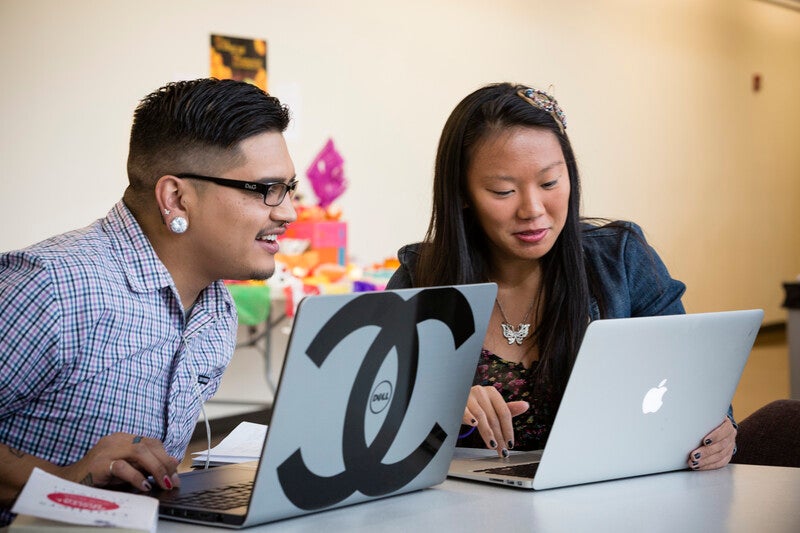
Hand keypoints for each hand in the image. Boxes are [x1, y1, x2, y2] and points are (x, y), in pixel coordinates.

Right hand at [60, 433, 180, 491]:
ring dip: (155, 467)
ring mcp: (107, 450)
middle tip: (172, 480)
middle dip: (164, 463)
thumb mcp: (125, 468)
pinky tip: (144, 486)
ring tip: (163, 482)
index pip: (151, 442)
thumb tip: (170, 467)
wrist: (67, 482)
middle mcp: (116, 440)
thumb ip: (143, 465)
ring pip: (139, 451)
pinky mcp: (98, 464)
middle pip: (148, 445)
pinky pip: (122, 467)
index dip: (165, 456)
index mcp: (124, 439)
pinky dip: (136, 477)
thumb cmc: (98, 476)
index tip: (175, 472)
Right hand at [463, 385, 528, 456]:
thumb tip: (525, 405)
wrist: (454, 399)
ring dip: (488, 433)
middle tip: (502, 451)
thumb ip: (508, 409)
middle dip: (499, 436)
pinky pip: (465, 411)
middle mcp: (481, 392)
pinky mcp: (458, 401)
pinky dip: (470, 417)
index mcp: (492, 393)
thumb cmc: (476, 405)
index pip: (504, 413)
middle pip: (494, 418)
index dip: (508, 430)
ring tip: (492, 445)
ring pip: (481, 417)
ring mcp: (469, 396)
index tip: (510, 444)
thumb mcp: (491, 407)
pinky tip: (474, 424)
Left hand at [688, 418, 736, 470]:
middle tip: (694, 455)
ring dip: (705, 461)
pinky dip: (708, 466)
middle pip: (721, 446)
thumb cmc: (707, 421)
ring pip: (720, 456)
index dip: (715, 436)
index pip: (724, 430)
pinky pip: (720, 463)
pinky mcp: (727, 456)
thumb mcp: (706, 417)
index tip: (704, 441)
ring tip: (693, 462)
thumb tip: (683, 418)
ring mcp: (730, 447)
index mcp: (726, 424)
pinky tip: (699, 466)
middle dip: (706, 452)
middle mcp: (730, 436)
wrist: (716, 427)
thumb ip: (699, 418)